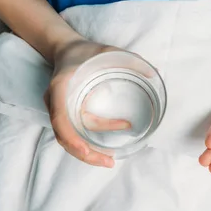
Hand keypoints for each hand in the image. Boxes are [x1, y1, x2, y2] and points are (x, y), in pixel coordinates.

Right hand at [43, 39, 130, 167]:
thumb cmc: (86, 51)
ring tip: (109, 161)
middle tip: (109, 162)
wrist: (65, 48)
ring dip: (86, 153)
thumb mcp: (108, 51)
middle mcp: (55, 101)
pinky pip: (72, 133)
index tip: (86, 149)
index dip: (71, 135)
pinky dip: (85, 144)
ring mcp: (57, 109)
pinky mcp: (64, 113)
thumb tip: (155, 73)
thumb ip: (130, 60)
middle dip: (84, 153)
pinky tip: (101, 150)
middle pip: (64, 135)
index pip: (60, 116)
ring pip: (67, 138)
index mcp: (61, 86)